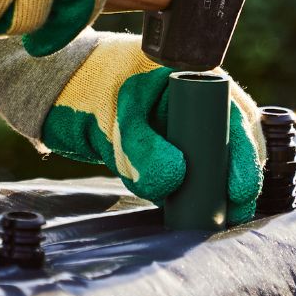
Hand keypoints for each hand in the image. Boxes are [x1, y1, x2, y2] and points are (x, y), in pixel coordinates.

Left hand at [41, 33, 264, 224]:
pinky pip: (182, 174)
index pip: (236, 117)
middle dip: (232, 178)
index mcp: (195, 76)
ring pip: (207, 162)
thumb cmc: (87, 85)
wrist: (52, 89)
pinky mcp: (160, 149)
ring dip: (211, 189)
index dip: (243, 154)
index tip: (239, 188)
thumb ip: (142, 148)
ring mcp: (177, 126)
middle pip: (229, 144)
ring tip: (214, 219)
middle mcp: (194, 102)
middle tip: (232, 213)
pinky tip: (187, 212)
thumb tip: (175, 181)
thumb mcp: (117, 115)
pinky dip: (185, 193)